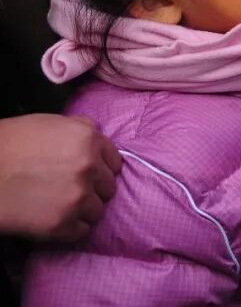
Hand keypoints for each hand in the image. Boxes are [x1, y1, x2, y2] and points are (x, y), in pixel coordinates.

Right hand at [0, 114, 122, 240]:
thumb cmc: (9, 144)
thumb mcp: (49, 124)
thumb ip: (79, 128)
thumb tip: (95, 132)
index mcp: (89, 140)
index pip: (115, 163)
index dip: (101, 170)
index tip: (89, 176)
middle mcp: (89, 168)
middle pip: (108, 188)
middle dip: (93, 190)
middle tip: (69, 191)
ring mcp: (77, 197)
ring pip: (97, 211)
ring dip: (82, 210)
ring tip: (58, 205)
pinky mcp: (61, 224)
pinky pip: (81, 231)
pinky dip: (70, 228)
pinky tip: (52, 218)